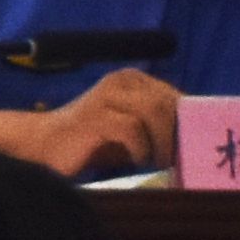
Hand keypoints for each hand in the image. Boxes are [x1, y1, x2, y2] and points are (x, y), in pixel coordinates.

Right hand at [44, 69, 183, 178]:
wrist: (45, 145)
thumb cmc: (94, 141)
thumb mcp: (132, 130)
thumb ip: (159, 124)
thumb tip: (195, 136)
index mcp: (132, 79)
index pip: (176, 96)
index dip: (188, 122)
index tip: (190, 146)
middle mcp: (120, 81)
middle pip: (168, 103)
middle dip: (176, 133)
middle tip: (173, 159)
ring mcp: (106, 96)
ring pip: (154, 111)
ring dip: (161, 141)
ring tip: (155, 160)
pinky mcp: (95, 116)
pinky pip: (132, 128)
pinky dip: (140, 148)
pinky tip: (134, 159)